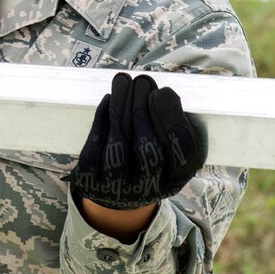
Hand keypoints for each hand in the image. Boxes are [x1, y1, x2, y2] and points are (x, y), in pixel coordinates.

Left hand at [68, 72, 205, 209]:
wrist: (116, 193)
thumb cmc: (149, 159)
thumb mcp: (169, 146)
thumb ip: (174, 124)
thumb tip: (164, 95)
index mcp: (175, 180)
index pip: (182, 154)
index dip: (171, 121)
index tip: (162, 91)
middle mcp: (149, 191)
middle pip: (148, 150)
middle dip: (143, 108)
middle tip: (142, 80)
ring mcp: (118, 190)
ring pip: (119, 147)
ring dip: (121, 108)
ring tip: (123, 80)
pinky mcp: (91, 181)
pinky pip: (95, 147)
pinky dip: (102, 119)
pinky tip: (109, 99)